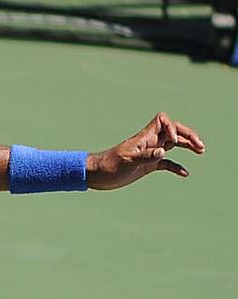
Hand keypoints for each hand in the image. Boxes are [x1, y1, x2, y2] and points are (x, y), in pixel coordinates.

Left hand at [86, 112, 204, 190]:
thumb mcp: (129, 160)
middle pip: (174, 132)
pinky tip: (185, 173)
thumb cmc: (111, 165)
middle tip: (200, 146)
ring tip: (201, 151)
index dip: (172, 127)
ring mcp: (151, 153)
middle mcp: (151, 142)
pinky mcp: (149, 165)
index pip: (164, 120)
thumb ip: (147, 155)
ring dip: (187, 146)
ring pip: (174, 145)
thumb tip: (164, 152)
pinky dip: (176, 166)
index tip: (171, 142)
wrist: (99, 175)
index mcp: (146, 136)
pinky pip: (167, 163)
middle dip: (188, 136)